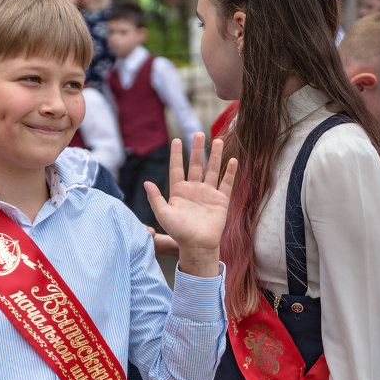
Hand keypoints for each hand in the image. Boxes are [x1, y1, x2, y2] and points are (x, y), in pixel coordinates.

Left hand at [144, 133, 236, 276]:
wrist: (197, 245)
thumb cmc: (179, 232)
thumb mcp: (163, 214)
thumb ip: (155, 198)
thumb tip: (146, 182)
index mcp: (179, 191)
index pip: (177, 168)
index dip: (176, 154)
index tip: (176, 140)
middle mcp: (194, 190)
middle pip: (195, 165)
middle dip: (197, 149)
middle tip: (198, 133)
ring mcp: (208, 194)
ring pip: (212, 170)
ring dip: (215, 156)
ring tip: (217, 141)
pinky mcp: (221, 200)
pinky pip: (226, 183)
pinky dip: (230, 172)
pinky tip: (233, 160)